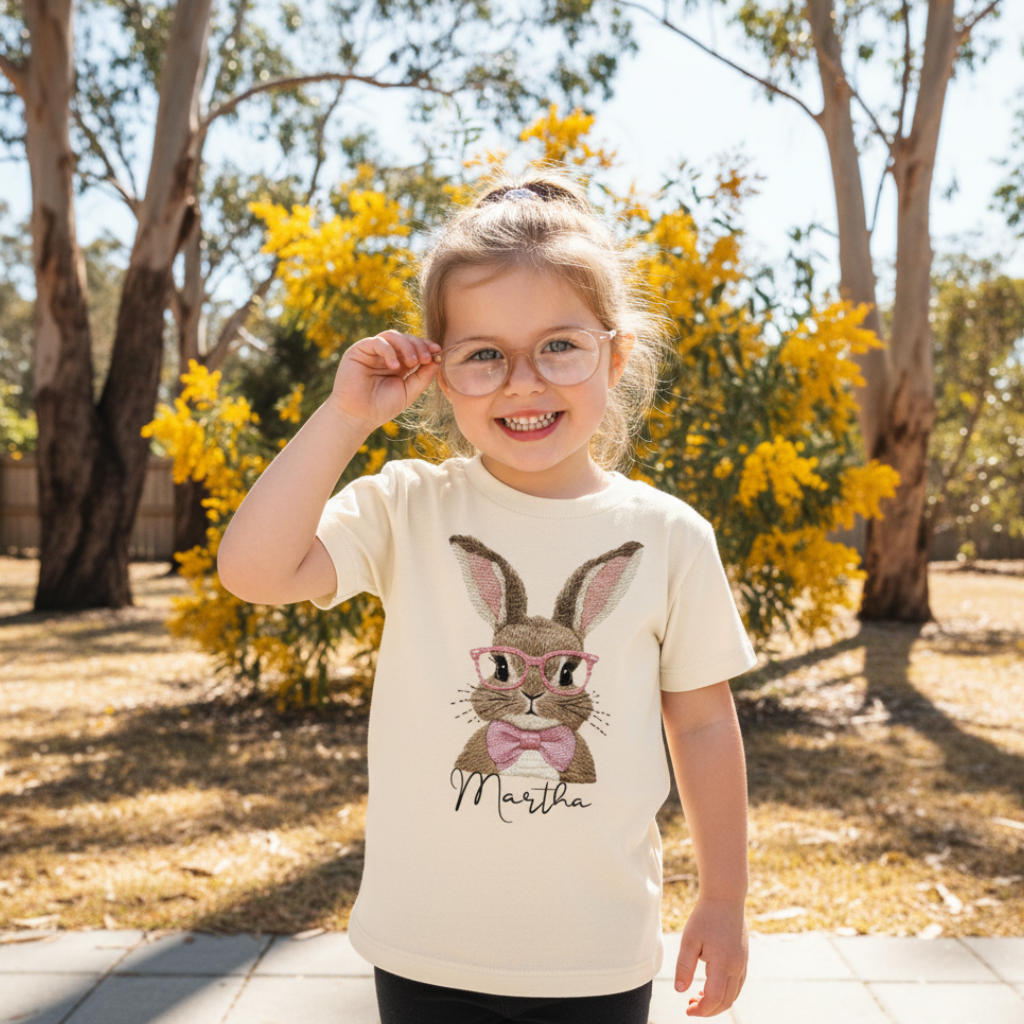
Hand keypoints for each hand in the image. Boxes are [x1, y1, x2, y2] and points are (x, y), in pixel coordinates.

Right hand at [327, 330, 440, 431]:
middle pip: (406, 339)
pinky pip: (377, 342)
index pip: (415, 347)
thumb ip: (423, 377)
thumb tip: (438, 359)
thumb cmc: (382, 407)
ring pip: (393, 336)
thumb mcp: (409, 392)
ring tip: (412, 362)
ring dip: (406, 346)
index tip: (438, 351)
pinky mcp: (359, 351)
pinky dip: (389, 351)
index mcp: (399, 363)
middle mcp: (386, 355)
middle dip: (419, 346)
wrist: (358, 417)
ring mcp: (372, 352)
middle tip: (426, 359)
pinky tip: (395, 367)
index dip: (426, 346)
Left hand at [674, 897, 747, 1016]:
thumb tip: (680, 991)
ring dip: (717, 1002)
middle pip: (726, 1001)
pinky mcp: (744, 958)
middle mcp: (737, 967)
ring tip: (698, 996)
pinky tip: (710, 986)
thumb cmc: (704, 916)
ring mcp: (743, 963)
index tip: (687, 1009)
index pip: (714, 998)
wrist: (725, 897)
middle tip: (690, 1006)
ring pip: (733, 995)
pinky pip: (737, 984)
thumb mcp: (689, 940)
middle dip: (709, 1010)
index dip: (701, 1009)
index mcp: (723, 963)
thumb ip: (684, 967)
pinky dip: (725, 992)